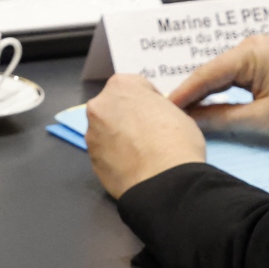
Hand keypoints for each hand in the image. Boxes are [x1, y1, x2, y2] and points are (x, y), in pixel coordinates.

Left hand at [85, 73, 206, 197]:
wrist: (163, 182)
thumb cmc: (176, 141)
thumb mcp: (177, 113)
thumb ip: (158, 108)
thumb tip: (153, 119)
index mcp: (121, 85)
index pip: (136, 86)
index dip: (150, 101)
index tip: (159, 115)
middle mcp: (100, 105)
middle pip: (116, 107)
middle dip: (129, 117)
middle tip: (149, 134)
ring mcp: (92, 133)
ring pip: (107, 131)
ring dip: (119, 137)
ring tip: (141, 154)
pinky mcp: (91, 160)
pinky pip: (105, 153)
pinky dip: (116, 157)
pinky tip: (133, 167)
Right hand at [170, 36, 268, 149]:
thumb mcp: (260, 121)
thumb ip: (220, 119)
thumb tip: (188, 120)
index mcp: (251, 53)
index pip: (206, 75)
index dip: (182, 94)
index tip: (160, 110)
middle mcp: (251, 46)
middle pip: (209, 73)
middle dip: (188, 93)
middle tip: (161, 113)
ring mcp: (256, 54)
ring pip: (218, 76)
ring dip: (200, 94)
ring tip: (174, 113)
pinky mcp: (260, 65)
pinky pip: (230, 79)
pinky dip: (216, 93)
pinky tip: (200, 107)